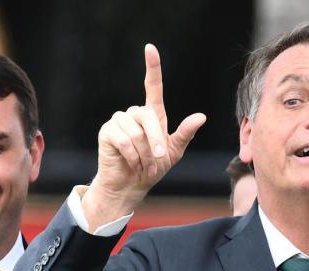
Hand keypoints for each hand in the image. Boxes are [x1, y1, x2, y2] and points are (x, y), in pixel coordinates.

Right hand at [82, 44, 205, 229]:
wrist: (132, 185)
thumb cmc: (152, 168)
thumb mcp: (173, 152)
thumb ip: (184, 134)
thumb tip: (201, 116)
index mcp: (151, 116)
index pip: (152, 87)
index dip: (152, 68)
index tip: (150, 48)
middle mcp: (134, 114)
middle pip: (148, 116)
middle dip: (156, 140)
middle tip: (159, 159)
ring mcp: (119, 121)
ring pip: (136, 131)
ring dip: (144, 152)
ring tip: (144, 164)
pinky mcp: (107, 131)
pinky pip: (123, 139)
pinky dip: (132, 155)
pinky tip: (132, 163)